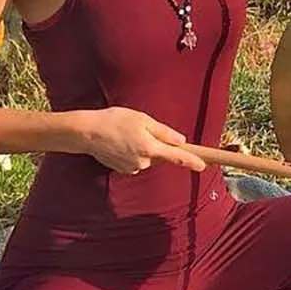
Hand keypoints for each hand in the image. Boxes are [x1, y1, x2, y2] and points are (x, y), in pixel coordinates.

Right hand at [73, 107, 207, 174]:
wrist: (87, 132)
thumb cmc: (115, 120)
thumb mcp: (142, 120)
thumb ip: (164, 132)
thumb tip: (181, 141)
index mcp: (150, 148)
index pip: (177, 157)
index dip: (191, 161)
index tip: (203, 166)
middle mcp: (143, 162)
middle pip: (159, 154)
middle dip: (154, 143)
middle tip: (138, 128)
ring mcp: (132, 167)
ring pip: (146, 157)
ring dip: (141, 147)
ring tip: (125, 134)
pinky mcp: (123, 169)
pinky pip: (135, 160)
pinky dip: (131, 152)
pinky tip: (119, 143)